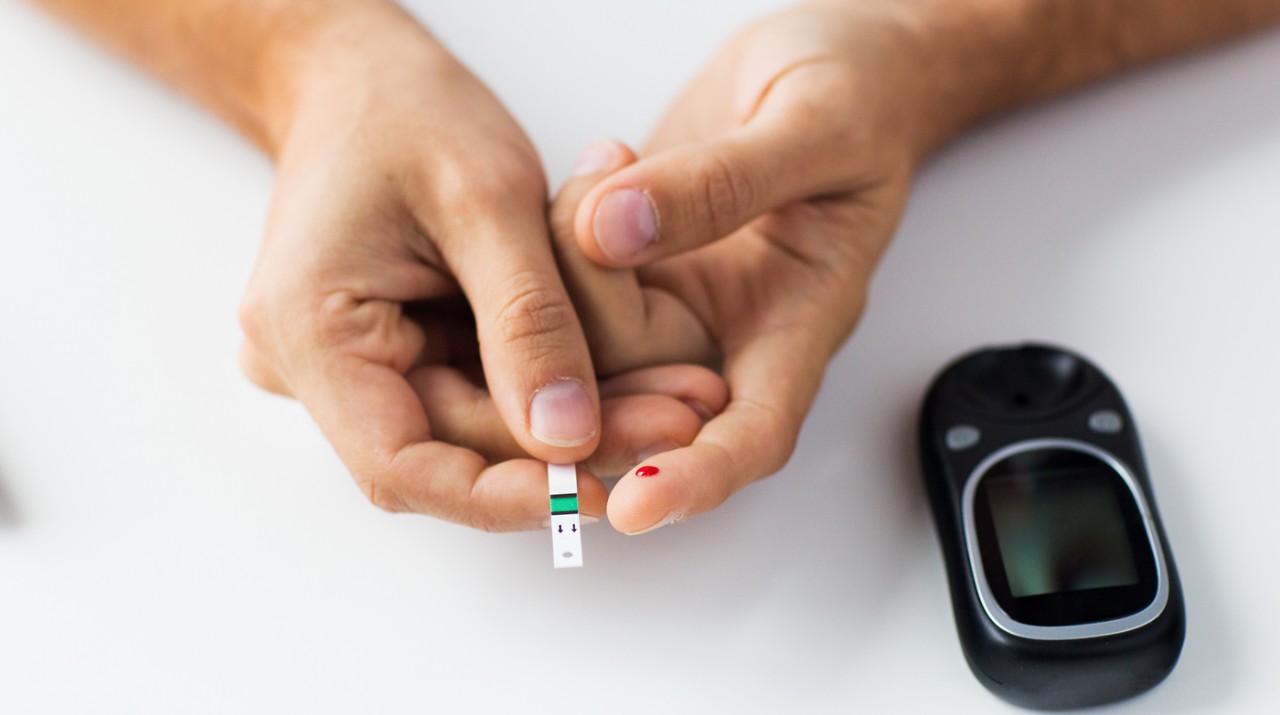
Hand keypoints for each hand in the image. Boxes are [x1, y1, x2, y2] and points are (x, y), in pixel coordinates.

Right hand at [236, 5, 722, 529]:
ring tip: (677, 396)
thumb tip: (567, 438)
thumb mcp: (486, 201)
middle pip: (450, 451)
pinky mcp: (394, 352)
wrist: (360, 76)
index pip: (400, 465)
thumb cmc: (406, 111)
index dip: (502, 494)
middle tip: (680, 420)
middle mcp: (314, 366)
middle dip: (569, 446)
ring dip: (574, 420)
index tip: (598, 488)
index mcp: (307, 329)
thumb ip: (527, 322)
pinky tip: (631, 375)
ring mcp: (353, 364)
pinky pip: (477, 394)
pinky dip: (551, 388)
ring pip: (475, 429)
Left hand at [555, 1, 936, 533]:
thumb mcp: (814, 127)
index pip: (752, 432)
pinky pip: (566, 280)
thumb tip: (613, 229)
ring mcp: (675, 299)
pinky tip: (592, 169)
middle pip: (639, 390)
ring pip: (587, 335)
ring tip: (607, 166)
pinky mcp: (634, 265)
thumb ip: (721, 182)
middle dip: (594, 328)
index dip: (697, 480)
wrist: (844, 66)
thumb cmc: (861, 97)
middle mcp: (728, 330)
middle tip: (593, 210)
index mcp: (799, 321)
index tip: (632, 505)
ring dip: (568, 261)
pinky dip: (559, 229)